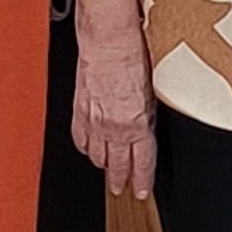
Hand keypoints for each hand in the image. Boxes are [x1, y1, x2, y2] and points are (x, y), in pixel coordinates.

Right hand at [73, 27, 157, 195]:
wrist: (108, 41)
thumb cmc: (133, 58)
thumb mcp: (153, 93)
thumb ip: (148, 118)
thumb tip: (146, 132)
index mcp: (137, 124)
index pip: (141, 163)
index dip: (142, 181)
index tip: (141, 191)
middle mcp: (114, 127)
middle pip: (116, 165)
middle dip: (120, 180)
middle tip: (121, 189)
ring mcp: (93, 121)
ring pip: (96, 155)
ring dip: (103, 164)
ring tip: (107, 169)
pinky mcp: (78, 111)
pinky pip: (80, 139)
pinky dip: (86, 147)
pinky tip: (90, 149)